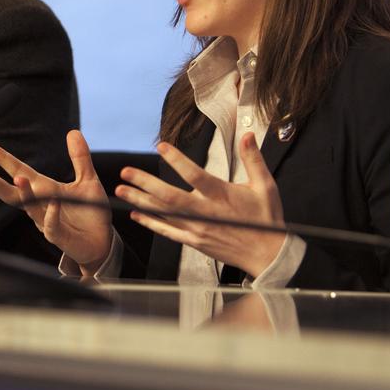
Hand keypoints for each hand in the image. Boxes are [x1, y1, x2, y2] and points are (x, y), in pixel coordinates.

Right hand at [0, 130, 111, 272]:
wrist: (103, 240)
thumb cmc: (91, 211)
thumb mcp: (88, 180)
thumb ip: (79, 157)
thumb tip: (73, 131)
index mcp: (45, 190)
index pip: (19, 172)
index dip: (4, 160)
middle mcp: (41, 205)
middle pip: (13, 194)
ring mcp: (47, 222)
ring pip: (30, 208)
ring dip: (24, 194)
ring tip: (19, 178)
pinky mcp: (59, 236)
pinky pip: (51, 225)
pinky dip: (51, 213)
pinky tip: (53, 201)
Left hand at [115, 134, 286, 278]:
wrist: (267, 255)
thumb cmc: (267, 219)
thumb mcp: (265, 185)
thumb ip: (253, 159)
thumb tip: (248, 135)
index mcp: (223, 196)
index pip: (195, 175)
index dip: (177, 160)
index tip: (161, 146)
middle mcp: (207, 213)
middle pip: (170, 197)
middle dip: (145, 184)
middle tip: (126, 172)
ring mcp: (199, 229)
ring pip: (164, 214)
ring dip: (141, 201)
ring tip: (122, 190)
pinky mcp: (195, 242)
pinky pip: (168, 232)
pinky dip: (151, 223)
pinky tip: (137, 214)